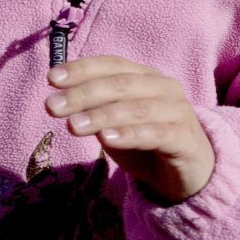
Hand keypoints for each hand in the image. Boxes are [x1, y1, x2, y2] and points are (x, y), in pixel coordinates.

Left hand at [46, 56, 214, 203]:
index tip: (51, 79)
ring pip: (137, 108)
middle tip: (52, 106)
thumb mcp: (113, 124)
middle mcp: (164, 87)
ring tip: (73, 126)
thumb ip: (92, 110)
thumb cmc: (145, 142)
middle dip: (84, 94)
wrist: (188, 174)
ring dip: (102, 115)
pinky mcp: (186, 138)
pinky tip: (107, 139)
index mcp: (145, 76)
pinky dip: (130, 134)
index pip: (111, 64)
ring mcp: (178, 111)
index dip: (81, 69)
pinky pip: (157, 133)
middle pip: (121, 84)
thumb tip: (59, 99)